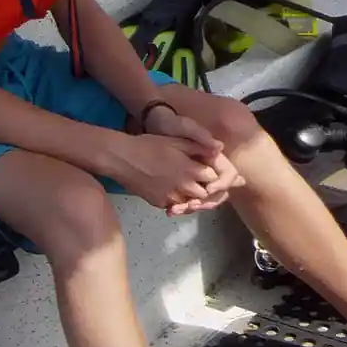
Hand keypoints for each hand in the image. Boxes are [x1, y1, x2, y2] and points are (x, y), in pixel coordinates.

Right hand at [86, 119, 239, 215]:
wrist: (123, 158)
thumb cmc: (151, 145)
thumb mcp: (177, 140)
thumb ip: (199, 146)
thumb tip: (219, 149)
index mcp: (191, 169)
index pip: (215, 179)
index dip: (220, 178)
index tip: (222, 176)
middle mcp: (184, 186)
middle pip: (205, 194)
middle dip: (208, 190)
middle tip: (209, 185)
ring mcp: (171, 197)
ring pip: (191, 203)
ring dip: (194, 198)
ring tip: (193, 190)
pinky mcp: (159, 203)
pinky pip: (175, 206)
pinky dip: (179, 202)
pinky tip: (176, 192)